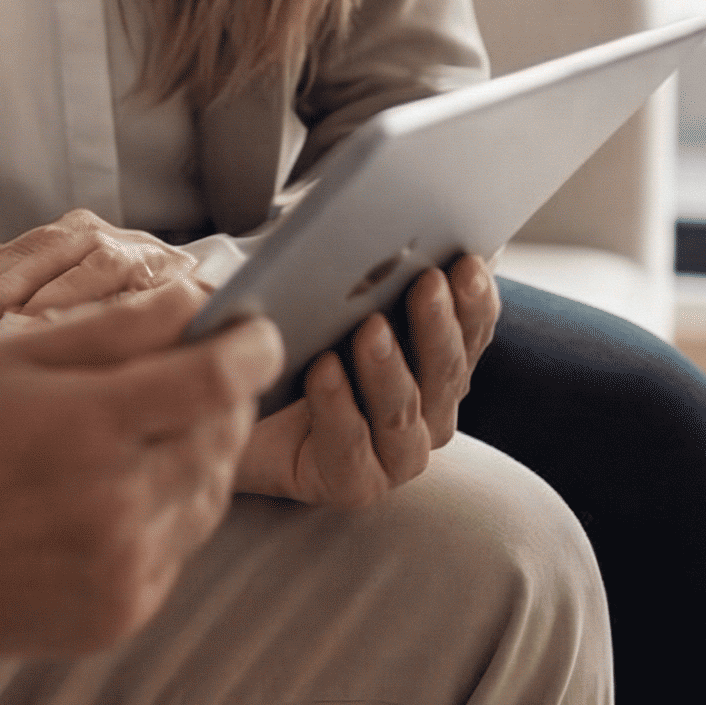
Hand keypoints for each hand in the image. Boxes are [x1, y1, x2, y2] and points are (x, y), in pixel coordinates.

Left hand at [0, 208, 198, 343]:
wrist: (213, 301)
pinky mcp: (163, 269)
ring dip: (24, 294)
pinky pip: (117, 280)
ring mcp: (125, 248)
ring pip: (63, 262)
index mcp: (53, 242)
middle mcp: (84, 235)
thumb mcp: (62, 292)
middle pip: (20, 258)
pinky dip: (84, 296)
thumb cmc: (126, 300)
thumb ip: (15, 274)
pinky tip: (56, 322)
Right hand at [0, 281, 283, 656]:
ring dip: (202, 449)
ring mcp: (123, 567)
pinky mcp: (120, 610)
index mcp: (88, 426)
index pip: (214, 382)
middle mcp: (116, 504)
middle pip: (221, 437)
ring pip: (207, 493)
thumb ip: (112, 327)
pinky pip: (177, 547)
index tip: (260, 328)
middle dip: (227, 394)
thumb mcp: (11, 355)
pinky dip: (169, 506)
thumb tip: (192, 299)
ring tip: (155, 422)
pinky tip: (124, 483)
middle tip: (204, 368)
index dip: (251, 348)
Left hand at [233, 255, 499, 506]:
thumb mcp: (330, 294)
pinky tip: (323, 369)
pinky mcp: (352, 481)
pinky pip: (351, 445)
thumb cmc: (289, 337)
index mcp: (435, 365)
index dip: (475, 301)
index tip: (469, 261)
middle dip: (438, 324)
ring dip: (390, 367)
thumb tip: (400, 224)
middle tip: (428, 281)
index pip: (470, 333)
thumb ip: (372, 272)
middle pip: (446, 372)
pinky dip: (338, 405)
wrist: (230, 403)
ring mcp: (394, 454)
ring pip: (404, 411)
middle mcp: (427, 413)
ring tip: (370, 327)